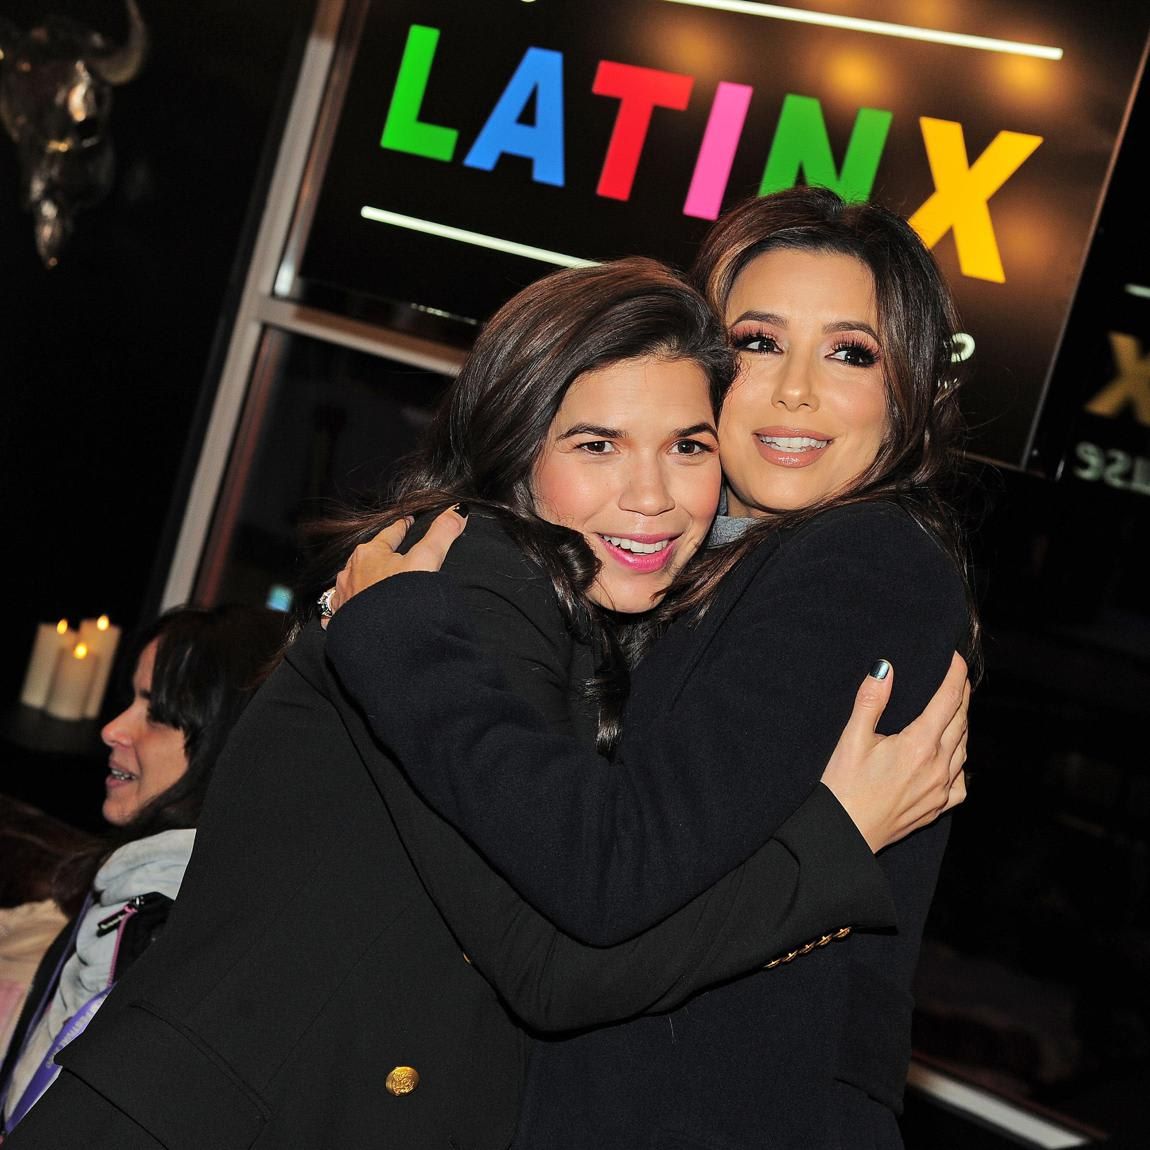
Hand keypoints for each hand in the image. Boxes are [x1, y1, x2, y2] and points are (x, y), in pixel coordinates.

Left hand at [321, 505, 468, 625]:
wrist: (386, 641)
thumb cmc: (402, 598)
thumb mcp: (427, 559)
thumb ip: (443, 533)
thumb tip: (458, 511)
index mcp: (370, 553)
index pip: (390, 533)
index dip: (402, 526)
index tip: (408, 522)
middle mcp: (352, 572)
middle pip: (368, 556)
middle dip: (380, 553)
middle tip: (392, 551)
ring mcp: (344, 596)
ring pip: (352, 580)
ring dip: (362, 578)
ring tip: (371, 579)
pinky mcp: (342, 619)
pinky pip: (341, 607)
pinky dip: (347, 604)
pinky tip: (352, 608)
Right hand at [819, 651, 968, 852]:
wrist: (845, 834)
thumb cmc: (844, 788)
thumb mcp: (851, 739)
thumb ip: (871, 701)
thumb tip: (885, 669)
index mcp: (919, 745)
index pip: (948, 700)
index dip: (955, 675)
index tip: (956, 658)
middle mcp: (938, 767)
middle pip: (961, 721)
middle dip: (961, 695)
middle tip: (957, 676)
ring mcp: (941, 790)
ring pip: (964, 748)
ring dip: (962, 724)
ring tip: (954, 709)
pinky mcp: (937, 807)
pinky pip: (961, 779)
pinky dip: (960, 760)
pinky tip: (951, 755)